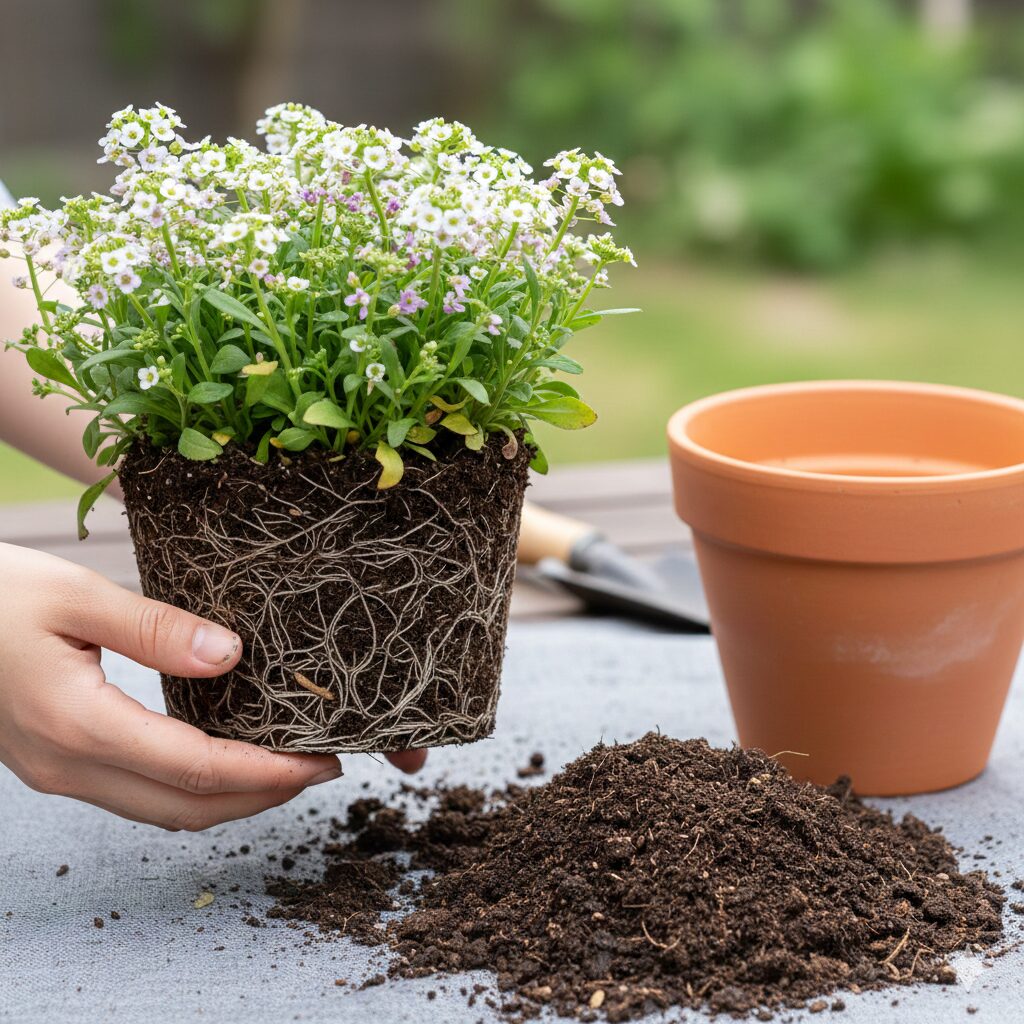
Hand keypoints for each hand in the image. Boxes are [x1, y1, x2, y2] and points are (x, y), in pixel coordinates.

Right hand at [0, 543, 425, 830]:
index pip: (196, 771)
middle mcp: (68, 766)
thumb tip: (231, 656)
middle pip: (186, 809)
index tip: (320, 760)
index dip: (266, 773)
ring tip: (287, 766)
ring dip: (232, 798)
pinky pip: (141, 793)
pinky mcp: (58, 762)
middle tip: (322, 768)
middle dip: (263, 796)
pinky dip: (195, 787)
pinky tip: (227, 758)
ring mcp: (58, 772)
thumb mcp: (77, 594)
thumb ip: (156, 628)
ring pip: (163, 810)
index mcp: (77, 725)